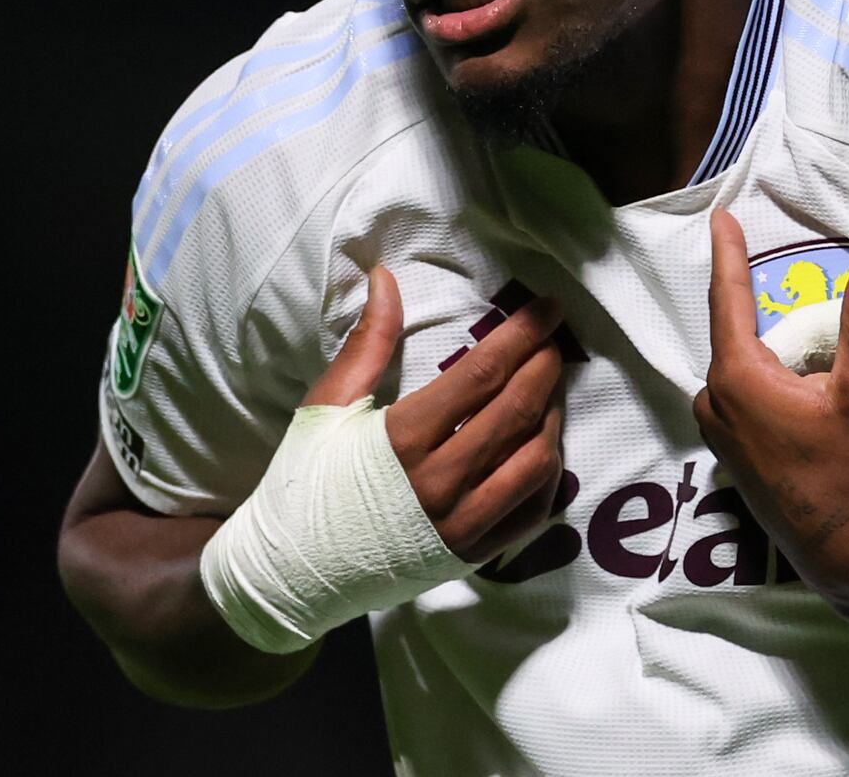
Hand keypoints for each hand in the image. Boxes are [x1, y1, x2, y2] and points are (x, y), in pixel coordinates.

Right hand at [307, 267, 566, 563]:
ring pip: (537, 460)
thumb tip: (386, 277)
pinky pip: (535, 510)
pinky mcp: (473, 555)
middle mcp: (440, 482)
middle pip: (518, 412)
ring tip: (547, 390)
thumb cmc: (305, 481)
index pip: (482, 374)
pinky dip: (550, 472)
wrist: (295, 572)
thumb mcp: (327, 406)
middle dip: (545, 366)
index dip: (522, 335)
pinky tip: (543, 445)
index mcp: (402, 438)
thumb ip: (368, 342)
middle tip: (554, 339)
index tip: (547, 308)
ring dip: (552, 416)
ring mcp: (462, 524)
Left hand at [692, 210, 848, 611]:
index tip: (723, 218)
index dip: (731, 253)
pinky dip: (836, 391)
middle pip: (791, 337)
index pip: (730, 297)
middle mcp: (723, 401)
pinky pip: (794, 402)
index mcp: (735, 377)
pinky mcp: (753, 453)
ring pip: (800, 371)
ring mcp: (736, 431)